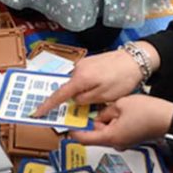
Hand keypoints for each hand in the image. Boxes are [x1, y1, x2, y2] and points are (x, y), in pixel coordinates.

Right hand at [33, 44, 156, 115]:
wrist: (136, 59)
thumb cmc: (123, 78)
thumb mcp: (104, 96)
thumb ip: (85, 100)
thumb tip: (74, 100)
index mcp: (80, 79)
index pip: (59, 95)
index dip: (47, 105)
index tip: (36, 112)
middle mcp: (78, 68)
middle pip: (69, 89)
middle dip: (74, 100)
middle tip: (89, 105)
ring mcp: (84, 63)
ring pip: (78, 84)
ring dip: (85, 92)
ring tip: (103, 94)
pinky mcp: (90, 62)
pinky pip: (83, 77)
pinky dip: (88, 85)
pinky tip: (103, 86)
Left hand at [71, 95, 172, 149]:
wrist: (168, 118)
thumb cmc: (148, 112)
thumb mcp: (120, 104)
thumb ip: (105, 110)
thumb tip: (98, 114)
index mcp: (110, 137)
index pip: (84, 138)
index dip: (73, 130)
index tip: (66, 123)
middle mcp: (115, 143)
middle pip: (94, 134)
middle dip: (91, 121)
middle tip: (84, 108)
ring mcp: (123, 142)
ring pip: (105, 131)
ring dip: (103, 120)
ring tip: (107, 106)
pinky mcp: (129, 138)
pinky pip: (115, 130)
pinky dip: (112, 121)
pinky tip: (117, 110)